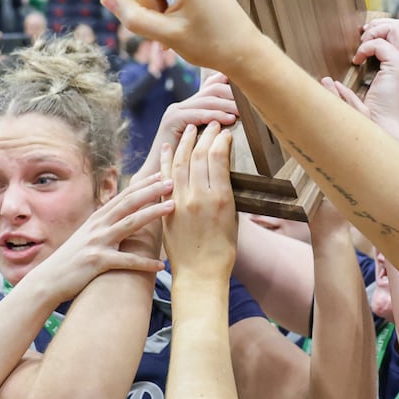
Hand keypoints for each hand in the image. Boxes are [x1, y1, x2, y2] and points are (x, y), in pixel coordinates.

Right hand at [29, 171, 173, 303]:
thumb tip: (120, 218)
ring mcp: (97, 242)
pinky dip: (144, 263)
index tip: (160, 175)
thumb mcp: (86, 236)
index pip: (124, 196)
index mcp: (97, 218)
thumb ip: (103, 225)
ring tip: (172, 207)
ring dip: (153, 214)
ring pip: (130, 224)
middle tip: (171, 181)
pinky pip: (126, 261)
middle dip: (151, 191)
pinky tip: (161, 265)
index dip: (143, 185)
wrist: (48, 280)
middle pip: (129, 204)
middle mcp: (97, 226)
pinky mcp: (97, 261)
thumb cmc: (71, 260)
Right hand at [145, 73, 239, 170]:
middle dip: (232, 93)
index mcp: (189, 108)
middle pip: (211, 90)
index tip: (248, 87)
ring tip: (243, 111)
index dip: (228, 84)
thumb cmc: (184, 164)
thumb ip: (216, 130)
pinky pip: (197, 114)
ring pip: (206, 101)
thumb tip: (238, 121)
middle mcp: (181, 106)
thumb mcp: (204, 143)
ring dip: (227, 104)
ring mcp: (175, 111)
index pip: (211, 87)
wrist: (158, 175)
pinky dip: (215, 115)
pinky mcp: (172, 120)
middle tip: (250, 100)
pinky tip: (229, 119)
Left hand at [161, 124, 237, 278]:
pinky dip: (166, 159)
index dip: (221, 139)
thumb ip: (226, 192)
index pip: (218, 157)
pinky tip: (167, 146)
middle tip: (211, 123)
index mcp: (220, 198)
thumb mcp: (233, 218)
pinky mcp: (167, 208)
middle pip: (199, 155)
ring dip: (185, 141)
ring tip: (191, 128)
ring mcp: (179, 201)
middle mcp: (198, 196)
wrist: (199, 274)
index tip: (225, 130)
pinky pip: (164, 178)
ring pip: (179, 162)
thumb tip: (221, 170)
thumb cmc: (222, 250)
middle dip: (206, 135)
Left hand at [351, 17, 398, 135]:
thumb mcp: (370, 90)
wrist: (384, 130)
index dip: (381, 29)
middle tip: (361, 41)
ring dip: (374, 33)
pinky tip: (357, 61)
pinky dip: (366, 47)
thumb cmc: (374, 114)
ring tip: (360, 50)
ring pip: (396, 27)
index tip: (363, 40)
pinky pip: (381, 44)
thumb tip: (334, 75)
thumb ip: (363, 76)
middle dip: (377, 26)